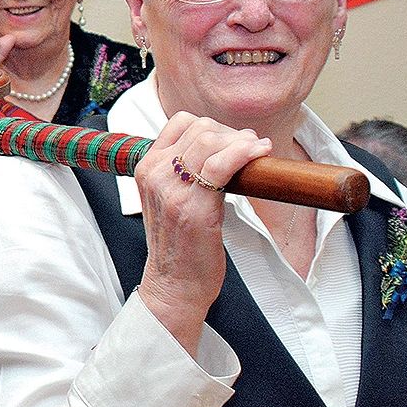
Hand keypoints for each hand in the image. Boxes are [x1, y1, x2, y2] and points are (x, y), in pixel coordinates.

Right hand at [135, 112, 271, 350]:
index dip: (213, 126)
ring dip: (243, 141)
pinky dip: (245, 153)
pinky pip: (222, 164)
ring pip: (211, 141)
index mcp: (146, 168)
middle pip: (200, 128)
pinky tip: (260, 154)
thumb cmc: (179, 245)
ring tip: (258, 151)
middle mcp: (154, 174)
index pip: (181, 122)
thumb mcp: (170, 199)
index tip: (231, 141)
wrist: (174, 284)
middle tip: (251, 148)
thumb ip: (182, 171)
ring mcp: (172, 189)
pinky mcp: (194, 206)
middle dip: (232, 133)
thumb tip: (221, 145)